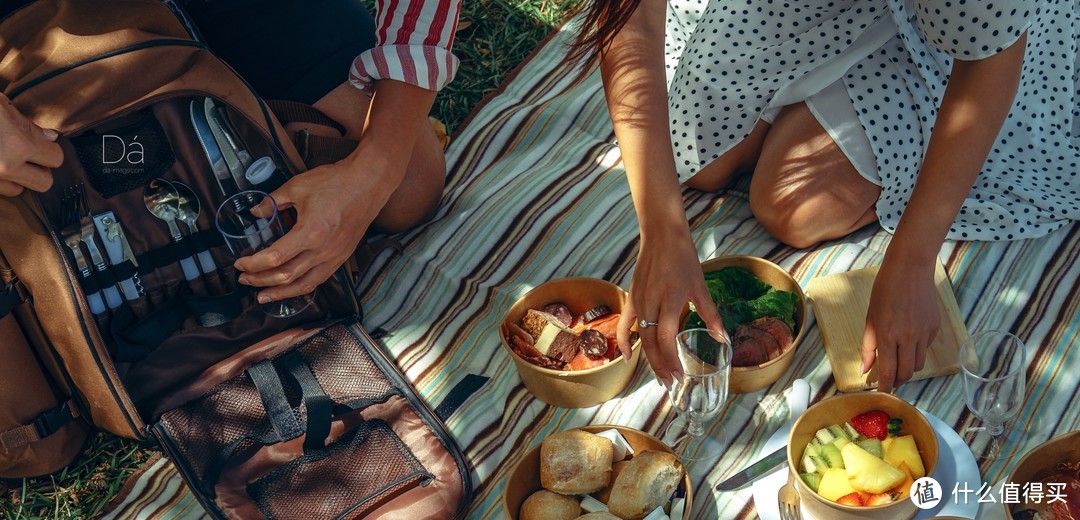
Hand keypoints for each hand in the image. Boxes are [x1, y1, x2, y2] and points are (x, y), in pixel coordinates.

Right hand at [0, 94, 61, 196]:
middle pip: (44, 183)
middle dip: (40, 170)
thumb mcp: (2, 106)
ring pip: (19, 190)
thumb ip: (28, 125)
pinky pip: (0, 191)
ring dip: (18, 178)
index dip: (51, 151)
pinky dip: (1, 181)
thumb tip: (50, 138)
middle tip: (29, 156)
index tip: (44, 145)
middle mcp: (7, 167)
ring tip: (8, 160)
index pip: (56, 159)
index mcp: (19, 145)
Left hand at [234, 155, 397, 301]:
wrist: (368, 183)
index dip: (254, 264)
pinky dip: (302, 286)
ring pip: (304, 284)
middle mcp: (323, 250)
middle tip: (245, 280)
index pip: (274, 257)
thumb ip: (273, 202)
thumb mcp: (298, 187)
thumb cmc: (336, 182)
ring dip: (281, 292)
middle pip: (286, 276)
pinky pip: (319, 279)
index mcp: (310, 232)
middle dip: (261, 281)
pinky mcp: (342, 256)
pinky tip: (291, 287)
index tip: (241, 264)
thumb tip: (256, 212)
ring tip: (264, 295)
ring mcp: (334, 256)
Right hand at [617, 228, 725, 386]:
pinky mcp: (632, 297)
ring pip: (641, 337)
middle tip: (669, 382)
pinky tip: (628, 356)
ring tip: (658, 374)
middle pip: (652, 343)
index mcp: (671, 300)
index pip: (667, 338)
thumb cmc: (684, 259)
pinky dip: (625, 341)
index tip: (679, 374)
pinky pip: (626, 324)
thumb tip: (723, 339)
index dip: (672, 359)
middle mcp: (652, 303)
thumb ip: (710, 315)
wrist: (661, 237)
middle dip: (660, 366)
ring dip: (648, 358)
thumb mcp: (701, 287)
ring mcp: (639, 300)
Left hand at [860, 257, 939, 391]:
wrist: (910, 269)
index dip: (886, 387)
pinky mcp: (935, 328)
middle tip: (890, 381)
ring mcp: (924, 333)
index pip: (889, 371)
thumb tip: (865, 369)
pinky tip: (909, 340)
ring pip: (918, 364)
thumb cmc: (885, 290)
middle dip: (898, 381)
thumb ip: (868, 345)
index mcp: (888, 335)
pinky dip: (916, 351)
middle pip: (907, 373)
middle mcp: (908, 337)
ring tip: (898, 362)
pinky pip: (926, 348)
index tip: (882, 393)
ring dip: (908, 368)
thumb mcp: (870, 317)